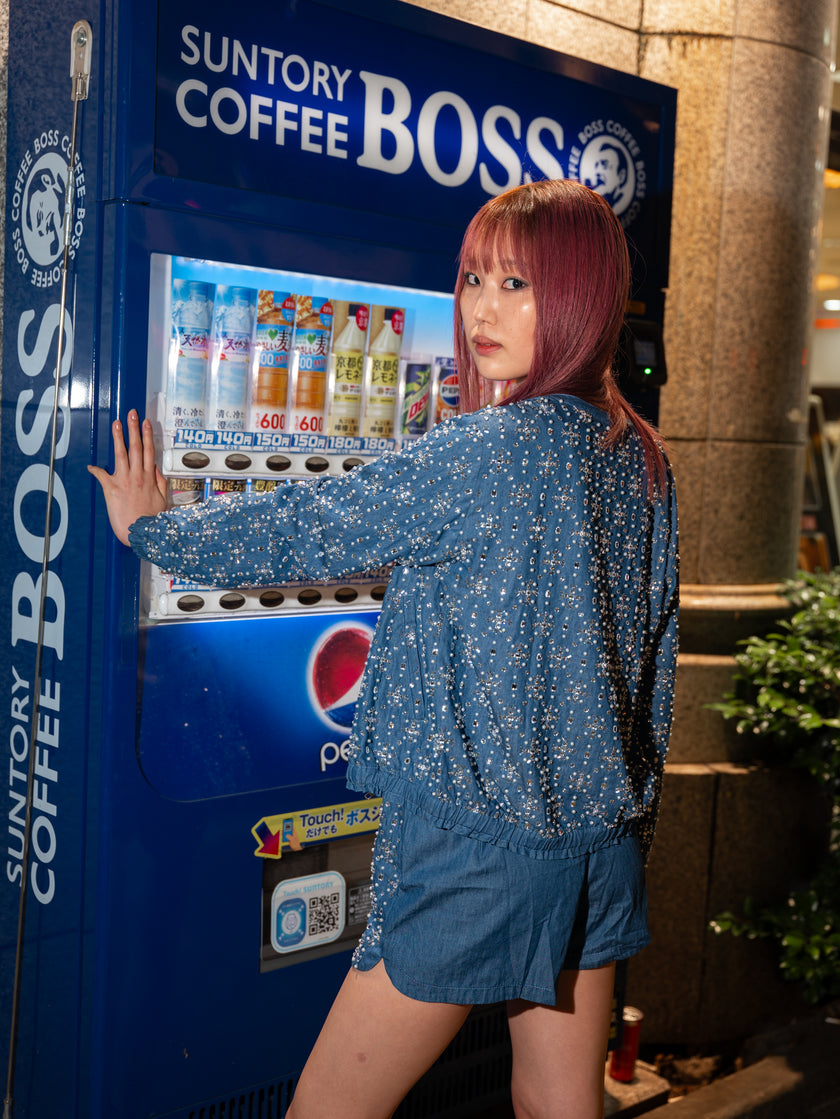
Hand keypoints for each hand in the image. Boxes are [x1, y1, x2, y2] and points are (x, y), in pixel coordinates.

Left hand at [88, 410, 167, 545]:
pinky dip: (96, 470)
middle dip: (134, 428)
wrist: (142, 532)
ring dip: (119, 437)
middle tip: (131, 413)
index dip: (147, 435)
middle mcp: (137, 475)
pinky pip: (102, 476)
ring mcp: (124, 480)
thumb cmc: (153, 519)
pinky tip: (91, 465)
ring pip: (121, 454)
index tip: (146, 422)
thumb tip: (155, 468)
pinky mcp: (112, 489)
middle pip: (135, 447)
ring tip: (117, 423)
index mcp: (149, 477)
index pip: (148, 450)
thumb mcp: (163, 499)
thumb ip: (159, 482)